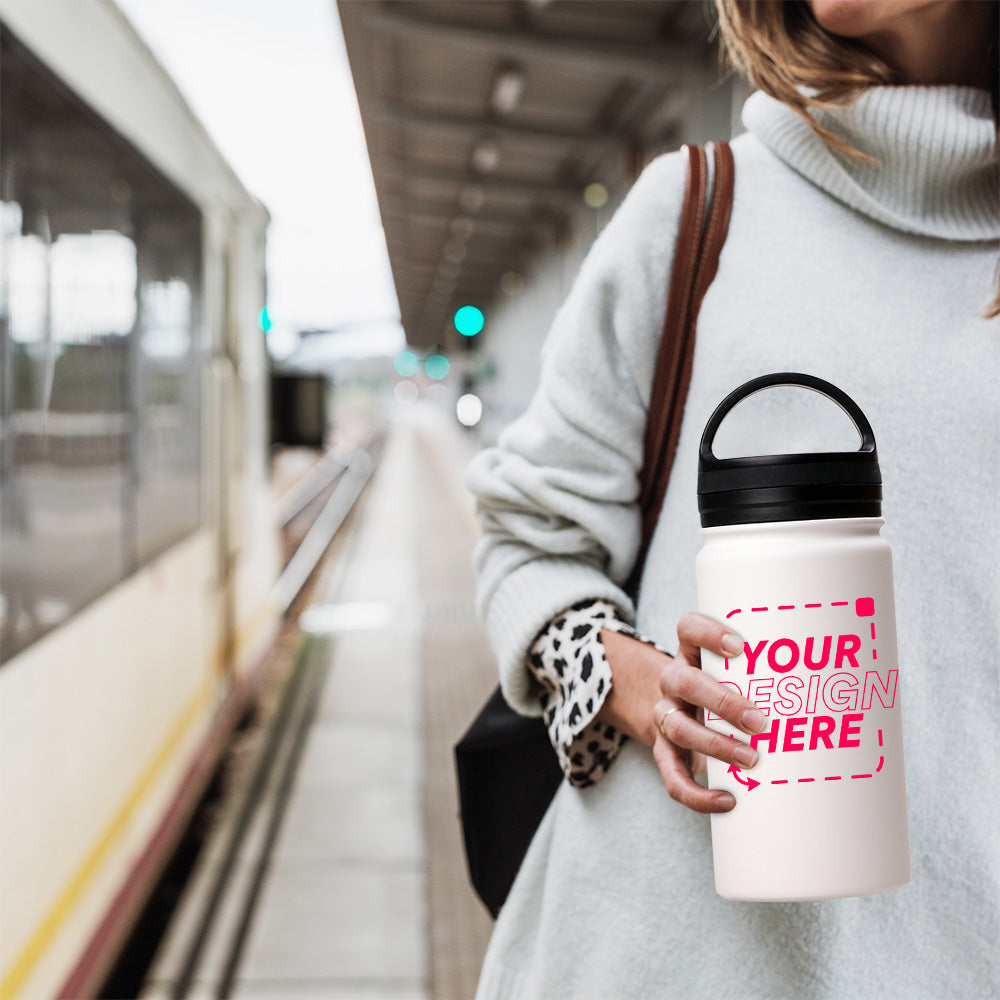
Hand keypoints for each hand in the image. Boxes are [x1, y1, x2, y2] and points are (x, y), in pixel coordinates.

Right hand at [653, 613, 767, 814]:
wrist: (683, 713)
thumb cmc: (729, 690)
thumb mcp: (741, 672)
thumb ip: (775, 674)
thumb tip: (852, 685)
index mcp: (692, 653)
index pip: (688, 628)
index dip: (709, 634)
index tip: (740, 647)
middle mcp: (674, 680)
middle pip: (685, 682)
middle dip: (724, 703)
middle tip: (760, 722)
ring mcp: (666, 715)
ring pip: (678, 728)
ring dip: (716, 745)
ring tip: (751, 760)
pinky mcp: (665, 751)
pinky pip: (672, 775)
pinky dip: (697, 793)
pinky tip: (727, 800)